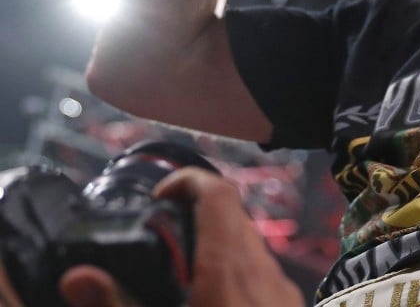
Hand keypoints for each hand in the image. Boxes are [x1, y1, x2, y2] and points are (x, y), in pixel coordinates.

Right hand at [55, 167, 303, 306]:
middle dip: (199, 212)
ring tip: (181, 269)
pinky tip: (213, 301)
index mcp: (228, 271)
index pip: (218, 194)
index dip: (188, 180)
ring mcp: (283, 292)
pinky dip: (237, 271)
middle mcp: (263, 272)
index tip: (159, 194)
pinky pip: (264, 275)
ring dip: (219, 244)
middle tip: (161, 231)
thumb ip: (118, 305)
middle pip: (235, 215)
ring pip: (252, 246)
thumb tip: (81, 277)